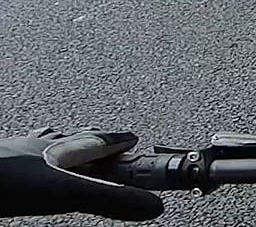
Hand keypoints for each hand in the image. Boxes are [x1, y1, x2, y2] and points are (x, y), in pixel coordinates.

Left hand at [0, 128, 163, 220]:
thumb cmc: (7, 182)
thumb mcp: (66, 194)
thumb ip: (110, 200)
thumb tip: (152, 206)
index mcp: (62, 149)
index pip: (98, 141)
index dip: (117, 141)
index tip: (133, 140)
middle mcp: (39, 147)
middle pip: (72, 138)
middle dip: (93, 139)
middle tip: (107, 142)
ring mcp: (14, 156)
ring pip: (42, 144)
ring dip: (59, 144)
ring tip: (64, 145)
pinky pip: (18, 157)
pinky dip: (29, 161)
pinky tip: (22, 169)